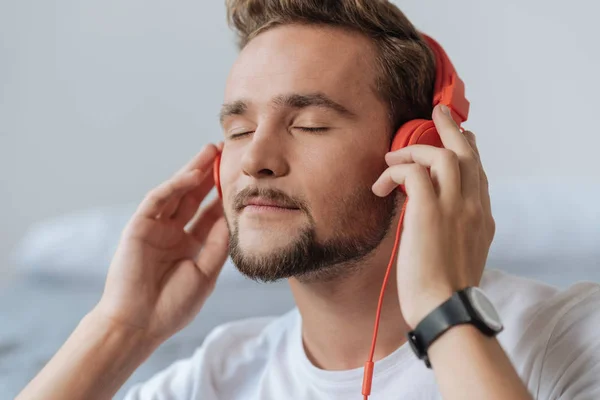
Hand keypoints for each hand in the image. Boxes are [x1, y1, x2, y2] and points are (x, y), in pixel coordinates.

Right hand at [93, 143, 228, 342]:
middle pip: (193, 197)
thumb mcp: (206, 274)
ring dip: (192, 171)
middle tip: (225, 153)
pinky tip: (192, 175)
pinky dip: (174, 186)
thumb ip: (218, 245)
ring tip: (210, 152)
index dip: (223, 196)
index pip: (209, 214)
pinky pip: (157, 200)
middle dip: (209, 175)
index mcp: (189, 246)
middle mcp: (173, 233)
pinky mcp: (138, 226)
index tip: (242, 179)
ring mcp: (156, 228)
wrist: (140, 325)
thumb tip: (233, 218)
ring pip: (176, 192)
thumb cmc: (173, 305)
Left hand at [372, 105, 494, 327]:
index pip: (479, 171)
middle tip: (437, 113)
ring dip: (415, 148)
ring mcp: (455, 206)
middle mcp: (474, 206)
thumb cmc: (447, 288)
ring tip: (393, 154)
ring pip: (443, 154)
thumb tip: (431, 214)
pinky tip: (382, 184)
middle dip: (451, 128)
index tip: (453, 141)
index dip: (466, 150)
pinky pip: (414, 172)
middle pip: (468, 152)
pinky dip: (397, 171)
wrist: (446, 308)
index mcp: (483, 217)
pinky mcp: (430, 211)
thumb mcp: (462, 253)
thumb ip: (456, 229)